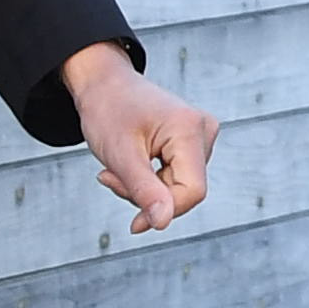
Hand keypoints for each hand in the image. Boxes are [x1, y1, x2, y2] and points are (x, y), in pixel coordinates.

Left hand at [63, 42, 219, 233]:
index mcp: (189, 129)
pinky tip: (133, 164)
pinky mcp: (193, 141)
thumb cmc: (108, 110)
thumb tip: (162, 223)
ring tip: (119, 168)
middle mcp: (204, 130)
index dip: (164, 209)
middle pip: (185, 190)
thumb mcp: (120, 155)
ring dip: (146, 189)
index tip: (134, 221)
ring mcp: (202, 135)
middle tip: (110, 178)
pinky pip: (178, 177)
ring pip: (180, 187)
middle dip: (147, 195)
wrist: (104, 84)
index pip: (192, 191)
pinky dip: (151, 180)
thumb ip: (144, 190)